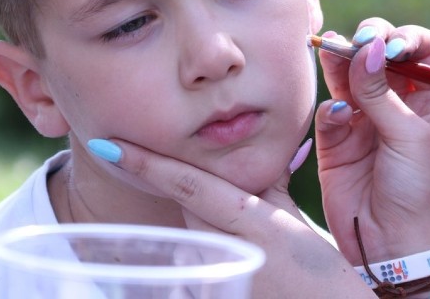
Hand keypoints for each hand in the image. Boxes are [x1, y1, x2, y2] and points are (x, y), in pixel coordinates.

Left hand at [94, 140, 373, 297]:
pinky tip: (248, 267)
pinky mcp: (207, 295)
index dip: (144, 163)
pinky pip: (196, 268)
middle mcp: (222, 249)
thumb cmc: (322, 274)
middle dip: (204, 196)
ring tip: (254, 247)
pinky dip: (211, 258)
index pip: (186, 184)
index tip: (106, 145)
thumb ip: (272, 184)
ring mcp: (210, 279)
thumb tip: (271, 149)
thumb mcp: (295, 222)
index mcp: (248, 220)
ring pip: (192, 237)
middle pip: (189, 206)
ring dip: (210, 231)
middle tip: (242, 207)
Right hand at [315, 19, 429, 264]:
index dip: (407, 38)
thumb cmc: (419, 193)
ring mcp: (367, 119)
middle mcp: (400, 102)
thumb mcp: (412, 139)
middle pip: (383, 54)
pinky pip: (330, 108)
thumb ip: (383, 94)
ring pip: (350, 74)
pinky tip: (339, 115)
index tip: (391, 46)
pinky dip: (331, 106)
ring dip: (341, 60)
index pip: (423, 49)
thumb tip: (367, 49)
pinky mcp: (339, 139)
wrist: (392, 247)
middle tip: (359, 41)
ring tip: (333, 50)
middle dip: (370, 41)